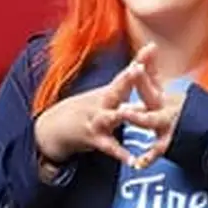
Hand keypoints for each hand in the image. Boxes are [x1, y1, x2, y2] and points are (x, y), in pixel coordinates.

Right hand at [33, 45, 161, 167]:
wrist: (55, 126)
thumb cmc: (91, 107)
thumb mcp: (108, 92)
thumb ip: (129, 81)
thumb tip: (150, 61)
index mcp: (111, 90)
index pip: (127, 72)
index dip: (140, 60)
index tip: (152, 47)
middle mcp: (104, 102)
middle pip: (117, 88)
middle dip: (128, 79)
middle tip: (139, 68)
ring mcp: (98, 120)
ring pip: (111, 116)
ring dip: (122, 114)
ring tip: (134, 113)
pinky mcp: (95, 139)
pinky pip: (109, 147)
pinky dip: (121, 154)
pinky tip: (133, 160)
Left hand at [118, 64, 186, 170]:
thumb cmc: (186, 116)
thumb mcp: (169, 97)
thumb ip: (155, 78)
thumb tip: (149, 50)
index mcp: (163, 98)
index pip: (152, 79)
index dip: (145, 67)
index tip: (136, 58)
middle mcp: (166, 108)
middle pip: (151, 93)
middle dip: (141, 82)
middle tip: (132, 70)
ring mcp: (167, 126)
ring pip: (151, 119)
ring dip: (138, 115)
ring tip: (123, 111)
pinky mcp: (169, 144)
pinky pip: (156, 151)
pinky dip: (147, 158)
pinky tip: (137, 163)